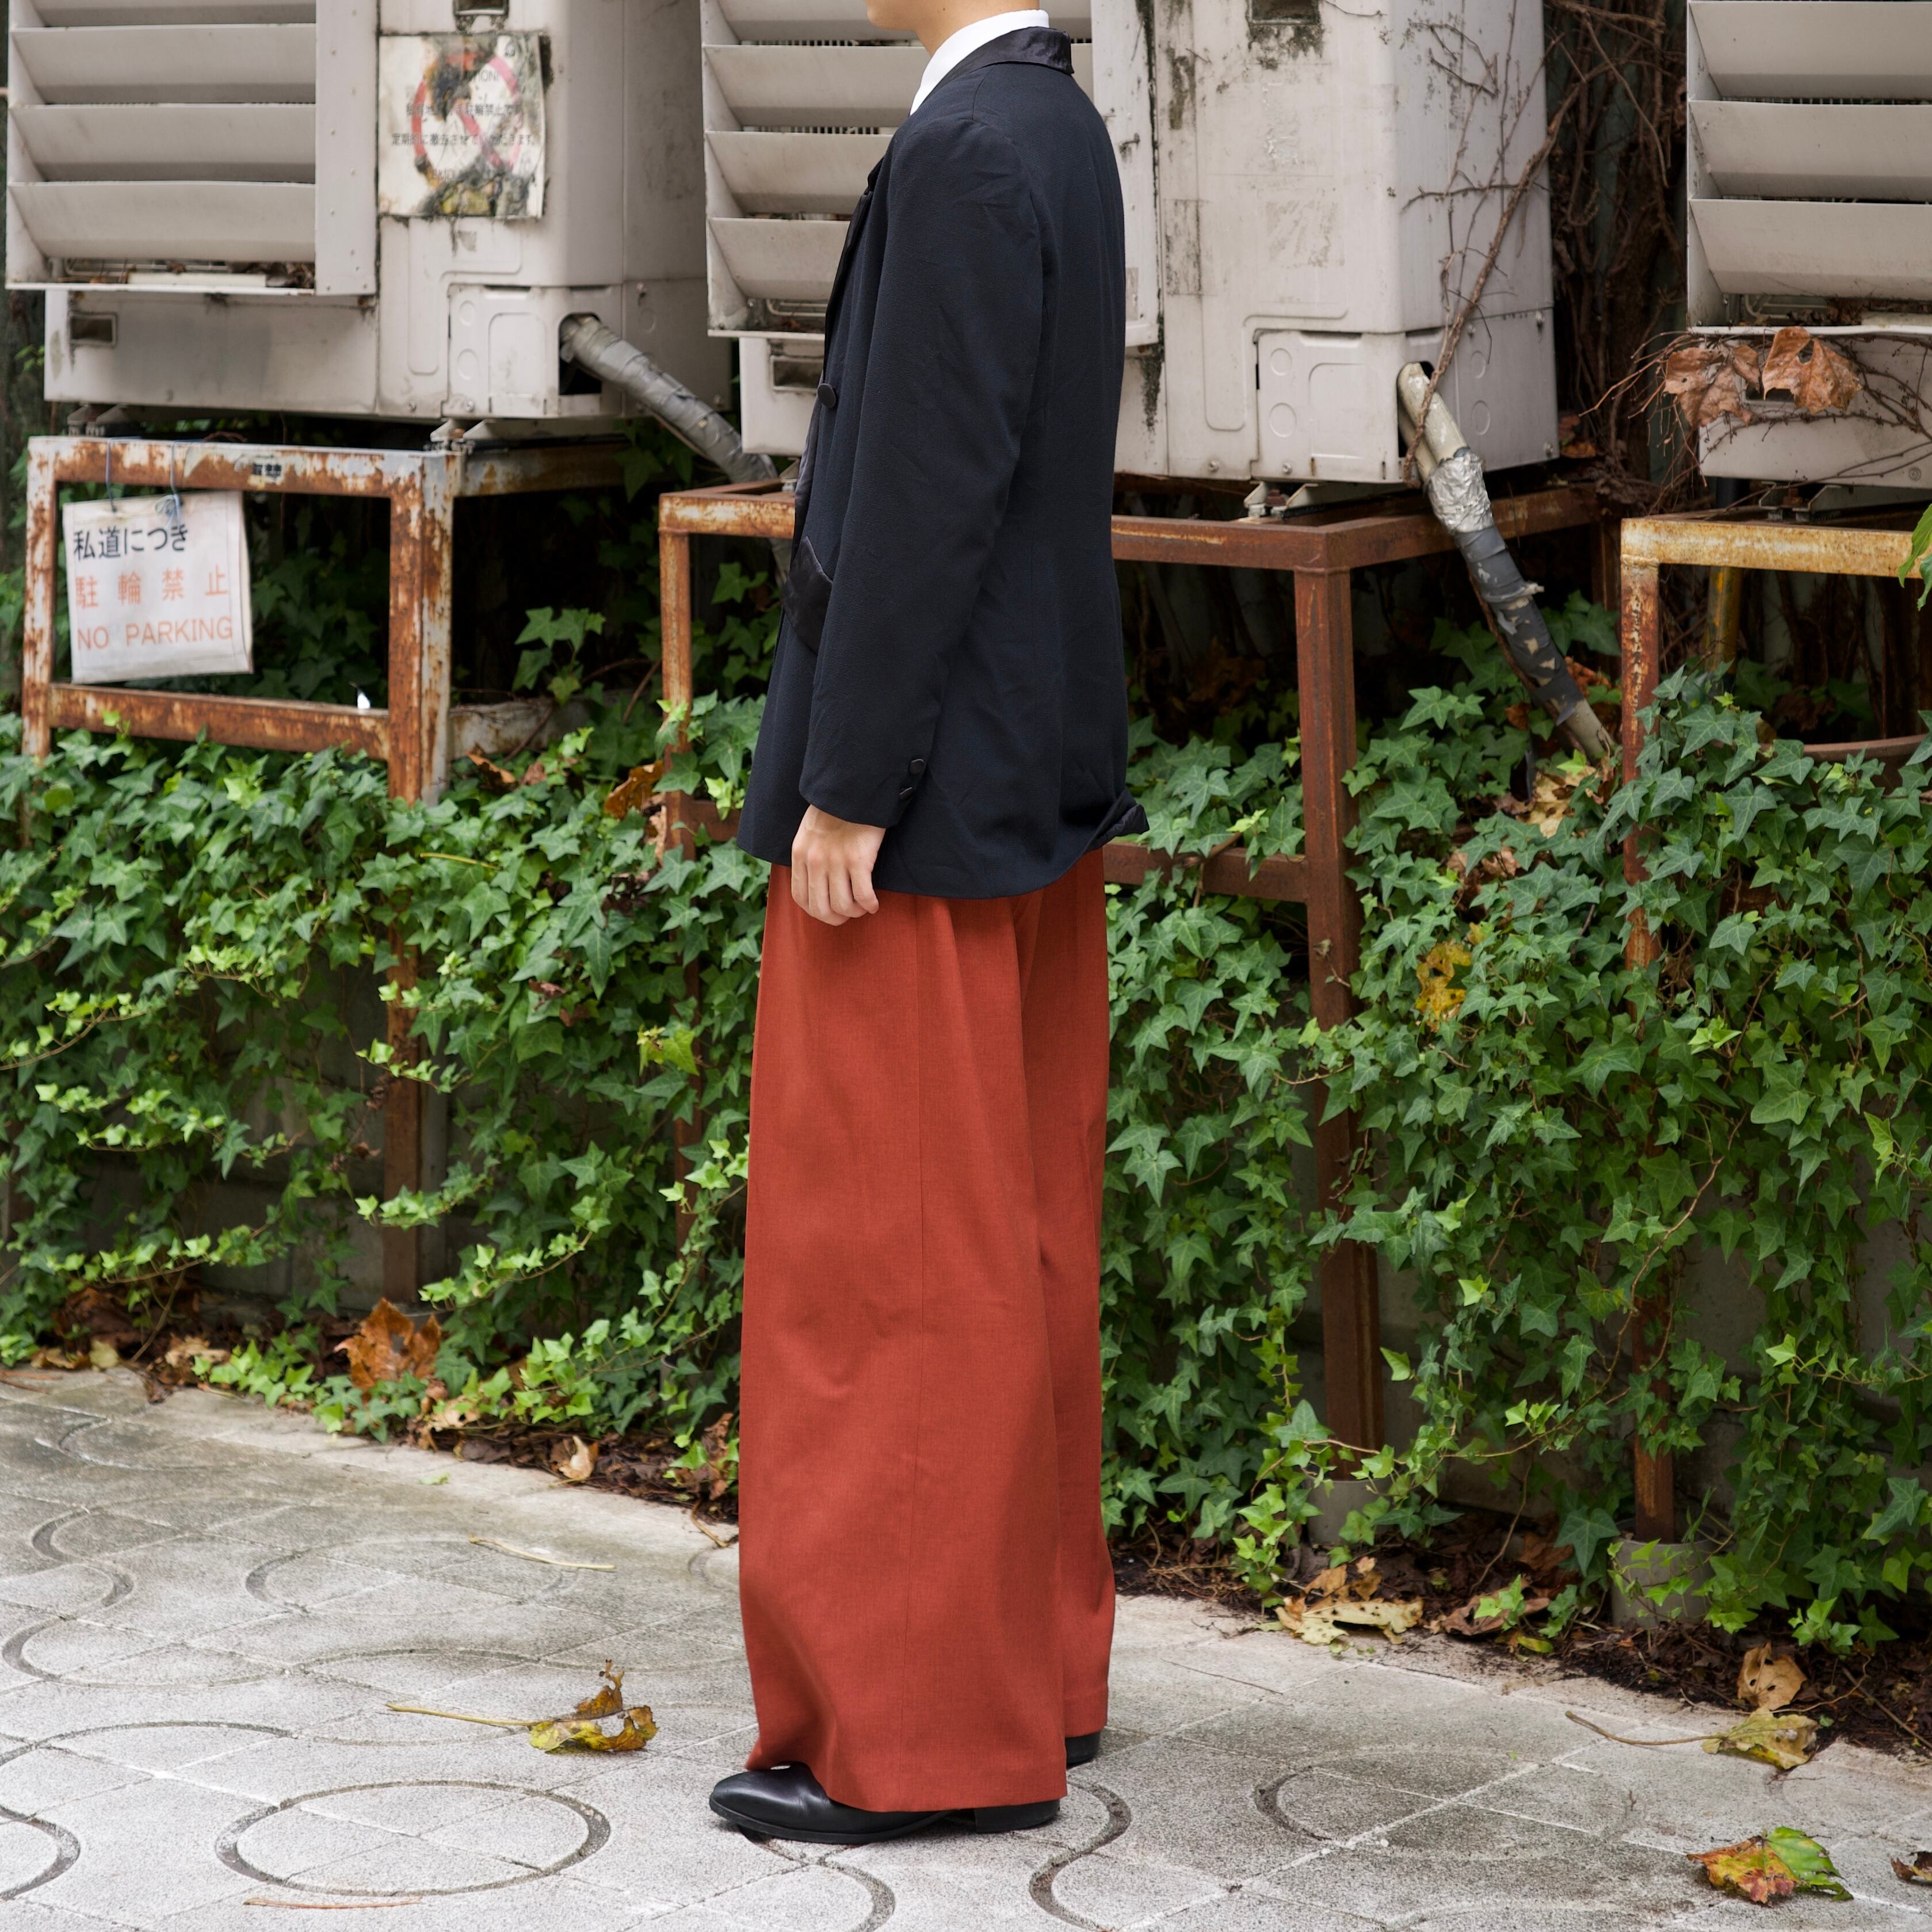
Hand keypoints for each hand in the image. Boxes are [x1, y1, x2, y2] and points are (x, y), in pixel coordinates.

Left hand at [790, 807, 885, 925]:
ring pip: (843, 906)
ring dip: (855, 912)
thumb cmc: (835, 809)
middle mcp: (815, 861)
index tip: (829, 911)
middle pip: (821, 908)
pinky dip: (870, 905)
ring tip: (863, 907)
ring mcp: (836, 861)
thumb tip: (815, 883)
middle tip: (849, 915)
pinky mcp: (858, 860)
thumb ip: (808, 856)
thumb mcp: (809, 832)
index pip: (800, 898)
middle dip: (836, 919)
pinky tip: (874, 904)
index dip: (816, 912)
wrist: (853, 789)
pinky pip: (863, 895)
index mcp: (800, 855)